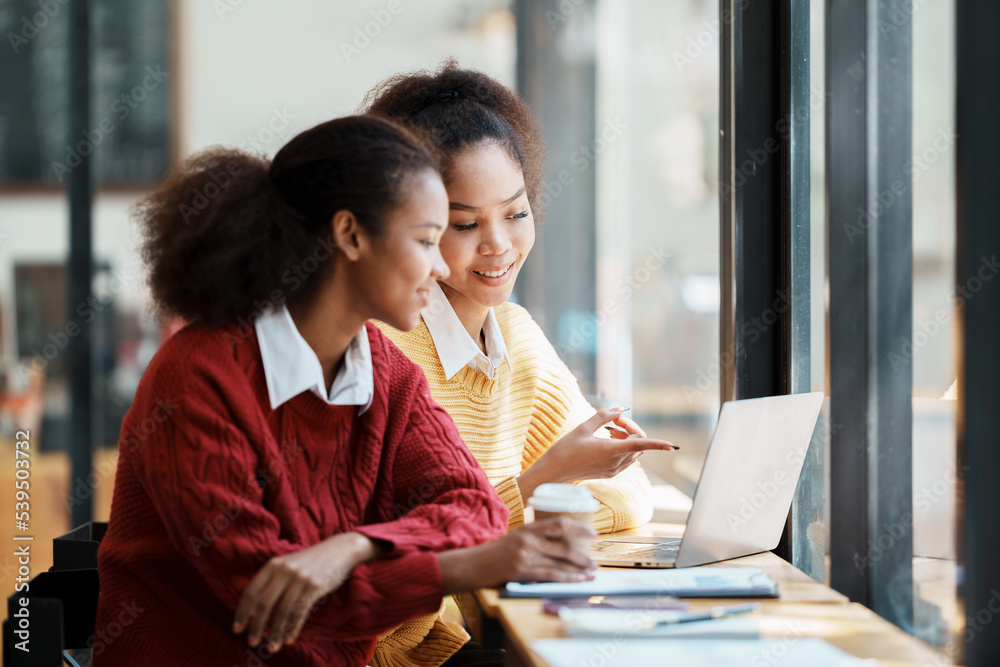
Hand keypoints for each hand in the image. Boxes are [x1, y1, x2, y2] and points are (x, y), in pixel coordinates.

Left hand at [233, 532, 379, 652]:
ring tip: (273, 647)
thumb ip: (271, 579)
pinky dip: (292, 629)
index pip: (250, 591)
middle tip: (252, 642)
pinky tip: (289, 639)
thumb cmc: (311, 562)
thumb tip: (253, 608)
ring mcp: (300, 578)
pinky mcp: (315, 586)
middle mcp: (284, 570)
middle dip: (255, 626)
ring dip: (276, 632)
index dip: (242, 613)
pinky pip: (300, 612)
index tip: (237, 629)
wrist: (340, 550)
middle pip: (264, 603)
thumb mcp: (288, 564)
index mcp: (273, 565)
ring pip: (283, 611)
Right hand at [436, 517, 596, 592]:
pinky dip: (567, 578)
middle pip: (563, 547)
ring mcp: (525, 556)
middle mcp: (528, 540)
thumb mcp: (515, 537)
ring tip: (592, 573)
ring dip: (579, 569)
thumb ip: (534, 537)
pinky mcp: (522, 572)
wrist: (473, 565)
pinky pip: (550, 575)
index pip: (558, 524)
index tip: (593, 534)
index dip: (578, 529)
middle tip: (596, 561)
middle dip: (583, 556)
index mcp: (527, 528)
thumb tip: (559, 542)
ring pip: (559, 562)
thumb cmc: (495, 552)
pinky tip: (578, 580)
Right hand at [517, 409, 676, 499]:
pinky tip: (606, 440)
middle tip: (613, 421)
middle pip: (638, 444)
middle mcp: (615, 462)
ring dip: (627, 438)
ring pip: (633, 452)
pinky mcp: (608, 473)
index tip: (671, 445)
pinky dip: (622, 447)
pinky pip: (626, 459)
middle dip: (631, 429)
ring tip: (608, 430)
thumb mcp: (583, 428)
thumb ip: (603, 416)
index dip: (658, 444)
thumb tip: (620, 409)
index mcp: (610, 450)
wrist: (553, 473)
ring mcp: (613, 470)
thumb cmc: (565, 449)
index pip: (641, 445)